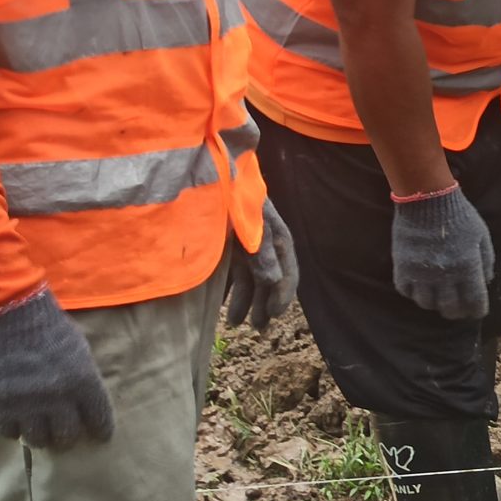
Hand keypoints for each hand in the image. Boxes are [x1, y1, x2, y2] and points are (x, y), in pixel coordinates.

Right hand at [0, 290, 112, 450]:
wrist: (11, 313)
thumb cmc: (50, 327)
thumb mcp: (81, 351)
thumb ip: (84, 379)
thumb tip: (85, 404)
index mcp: (84, 382)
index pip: (99, 419)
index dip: (101, 430)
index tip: (100, 436)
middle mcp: (57, 397)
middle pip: (67, 437)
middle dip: (67, 438)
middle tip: (64, 434)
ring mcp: (26, 403)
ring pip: (37, 440)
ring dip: (40, 437)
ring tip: (40, 430)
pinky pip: (8, 432)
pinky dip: (14, 429)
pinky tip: (17, 422)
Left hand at [221, 200, 299, 330]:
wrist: (213, 173)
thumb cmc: (235, 195)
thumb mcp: (252, 224)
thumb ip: (262, 252)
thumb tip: (273, 281)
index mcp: (278, 240)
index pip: (287, 274)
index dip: (282, 296)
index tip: (273, 316)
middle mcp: (265, 245)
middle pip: (268, 281)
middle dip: (263, 305)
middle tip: (256, 328)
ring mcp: (245, 245)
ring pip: (249, 279)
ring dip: (244, 301)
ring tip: (234, 323)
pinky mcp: (228, 245)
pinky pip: (231, 272)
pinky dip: (227, 289)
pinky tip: (218, 303)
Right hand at [390, 185, 495, 321]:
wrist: (427, 199)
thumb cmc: (460, 215)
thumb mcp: (482, 236)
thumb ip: (486, 261)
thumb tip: (487, 282)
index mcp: (467, 267)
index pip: (475, 301)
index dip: (477, 311)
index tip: (477, 312)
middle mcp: (444, 275)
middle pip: (450, 308)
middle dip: (457, 312)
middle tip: (458, 310)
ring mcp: (420, 273)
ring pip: (426, 304)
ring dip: (435, 304)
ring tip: (439, 298)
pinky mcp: (402, 267)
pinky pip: (406, 291)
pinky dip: (414, 294)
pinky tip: (421, 288)